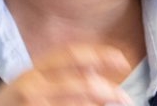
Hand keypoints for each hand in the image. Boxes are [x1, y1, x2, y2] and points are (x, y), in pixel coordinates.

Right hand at [0, 43, 132, 105]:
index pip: (71, 54)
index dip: (99, 54)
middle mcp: (31, 84)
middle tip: (125, 98)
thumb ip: (58, 78)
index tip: (122, 59)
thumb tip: (96, 74)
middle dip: (108, 89)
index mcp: (32, 71)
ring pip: (79, 103)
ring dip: (99, 105)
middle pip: (81, 82)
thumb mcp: (30, 88)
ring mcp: (32, 102)